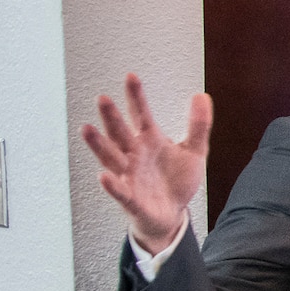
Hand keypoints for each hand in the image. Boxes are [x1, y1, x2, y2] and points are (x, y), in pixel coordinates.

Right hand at [80, 74, 212, 254]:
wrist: (172, 214)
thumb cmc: (176, 181)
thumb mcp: (194, 151)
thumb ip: (198, 125)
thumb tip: (202, 96)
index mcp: (149, 140)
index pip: (141, 114)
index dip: (136, 97)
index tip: (131, 77)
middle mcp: (134, 155)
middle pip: (120, 133)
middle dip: (111, 117)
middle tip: (103, 98)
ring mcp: (130, 176)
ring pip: (111, 158)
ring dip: (99, 145)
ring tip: (88, 129)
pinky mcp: (132, 199)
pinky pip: (121, 191)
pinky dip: (113, 185)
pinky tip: (104, 177)